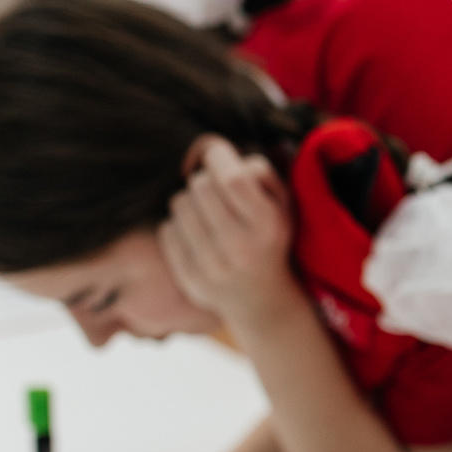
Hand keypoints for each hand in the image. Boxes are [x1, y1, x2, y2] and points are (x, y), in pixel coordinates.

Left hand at [160, 137, 300, 328]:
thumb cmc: (269, 238)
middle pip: (199, 185)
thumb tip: (217, 152)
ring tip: (207, 214)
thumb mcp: (284, 205)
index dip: (218, 156)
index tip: (216, 154)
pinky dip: (179, 226)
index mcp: (267, 224)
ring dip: (190, 201)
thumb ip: (260, 172)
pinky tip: (198, 236)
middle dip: (204, 179)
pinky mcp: (189, 277)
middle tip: (215, 190)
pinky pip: (167, 229)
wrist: (261, 299)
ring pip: (179, 203)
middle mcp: (240, 246)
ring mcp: (212, 265)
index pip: (232, 178)